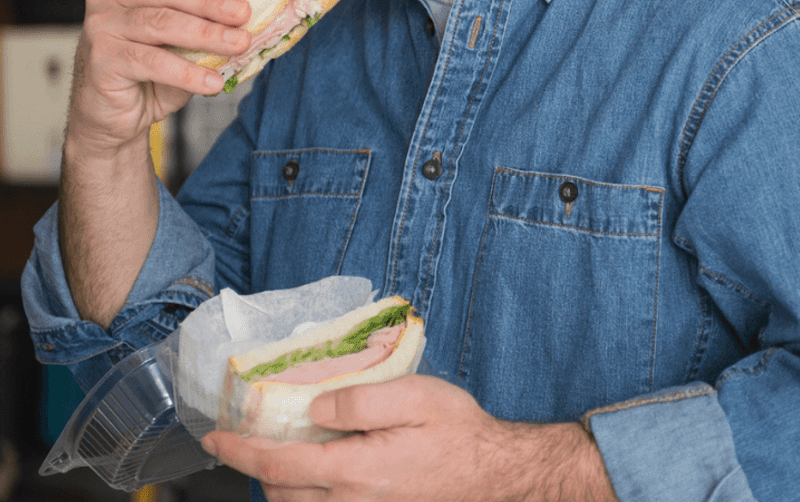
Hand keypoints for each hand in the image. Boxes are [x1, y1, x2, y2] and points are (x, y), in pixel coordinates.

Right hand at [68, 0, 251, 157]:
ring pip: (160, 22)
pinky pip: (150, 61)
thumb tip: (253, 20)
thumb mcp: (185, 45)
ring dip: (205, 33)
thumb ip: (208, 26)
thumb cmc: (153, 75)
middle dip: (210, 0)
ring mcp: (103, 26)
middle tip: (243, 13)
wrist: (116, 116)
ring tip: (238, 45)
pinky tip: (211, 82)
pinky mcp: (102, 58)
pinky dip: (186, 73)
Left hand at [202, 375, 618, 501]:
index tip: (214, 438)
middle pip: (281, 490)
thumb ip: (360, 401)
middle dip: (255, 466)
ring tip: (275, 455)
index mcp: (357, 469)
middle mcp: (354, 500)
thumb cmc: (460, 431)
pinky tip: (312, 477)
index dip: (239, 451)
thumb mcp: (416, 396)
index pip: (279, 462)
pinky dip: (304, 496)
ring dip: (278, 483)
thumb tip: (315, 408)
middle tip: (242, 438)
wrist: (496, 472)